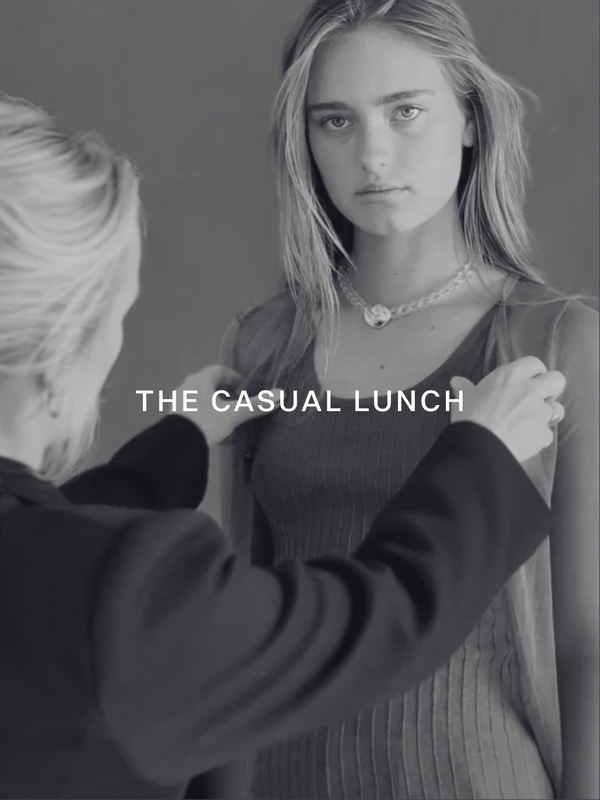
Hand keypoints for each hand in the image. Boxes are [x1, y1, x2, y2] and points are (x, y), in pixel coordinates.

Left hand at [175, 365, 279, 446]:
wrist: (177, 446)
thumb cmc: (206, 422)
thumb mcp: (234, 414)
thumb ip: (256, 405)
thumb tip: (282, 394)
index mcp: (199, 380)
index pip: (219, 371)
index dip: (234, 378)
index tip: (246, 388)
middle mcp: (187, 388)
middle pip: (210, 386)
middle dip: (226, 395)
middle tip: (240, 404)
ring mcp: (179, 404)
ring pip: (203, 402)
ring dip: (217, 408)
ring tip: (232, 421)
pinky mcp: (175, 420)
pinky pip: (196, 415)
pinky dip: (208, 420)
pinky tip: (218, 435)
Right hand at [450, 356, 565, 462]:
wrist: (479, 448)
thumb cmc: (468, 417)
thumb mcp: (462, 399)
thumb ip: (464, 388)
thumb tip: (456, 381)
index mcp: (511, 376)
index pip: (534, 363)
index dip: (532, 372)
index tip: (525, 380)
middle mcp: (531, 391)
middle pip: (557, 380)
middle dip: (551, 388)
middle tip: (538, 397)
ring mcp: (540, 413)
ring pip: (557, 409)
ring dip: (547, 414)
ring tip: (531, 422)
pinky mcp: (543, 435)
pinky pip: (547, 434)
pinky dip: (538, 437)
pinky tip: (525, 441)